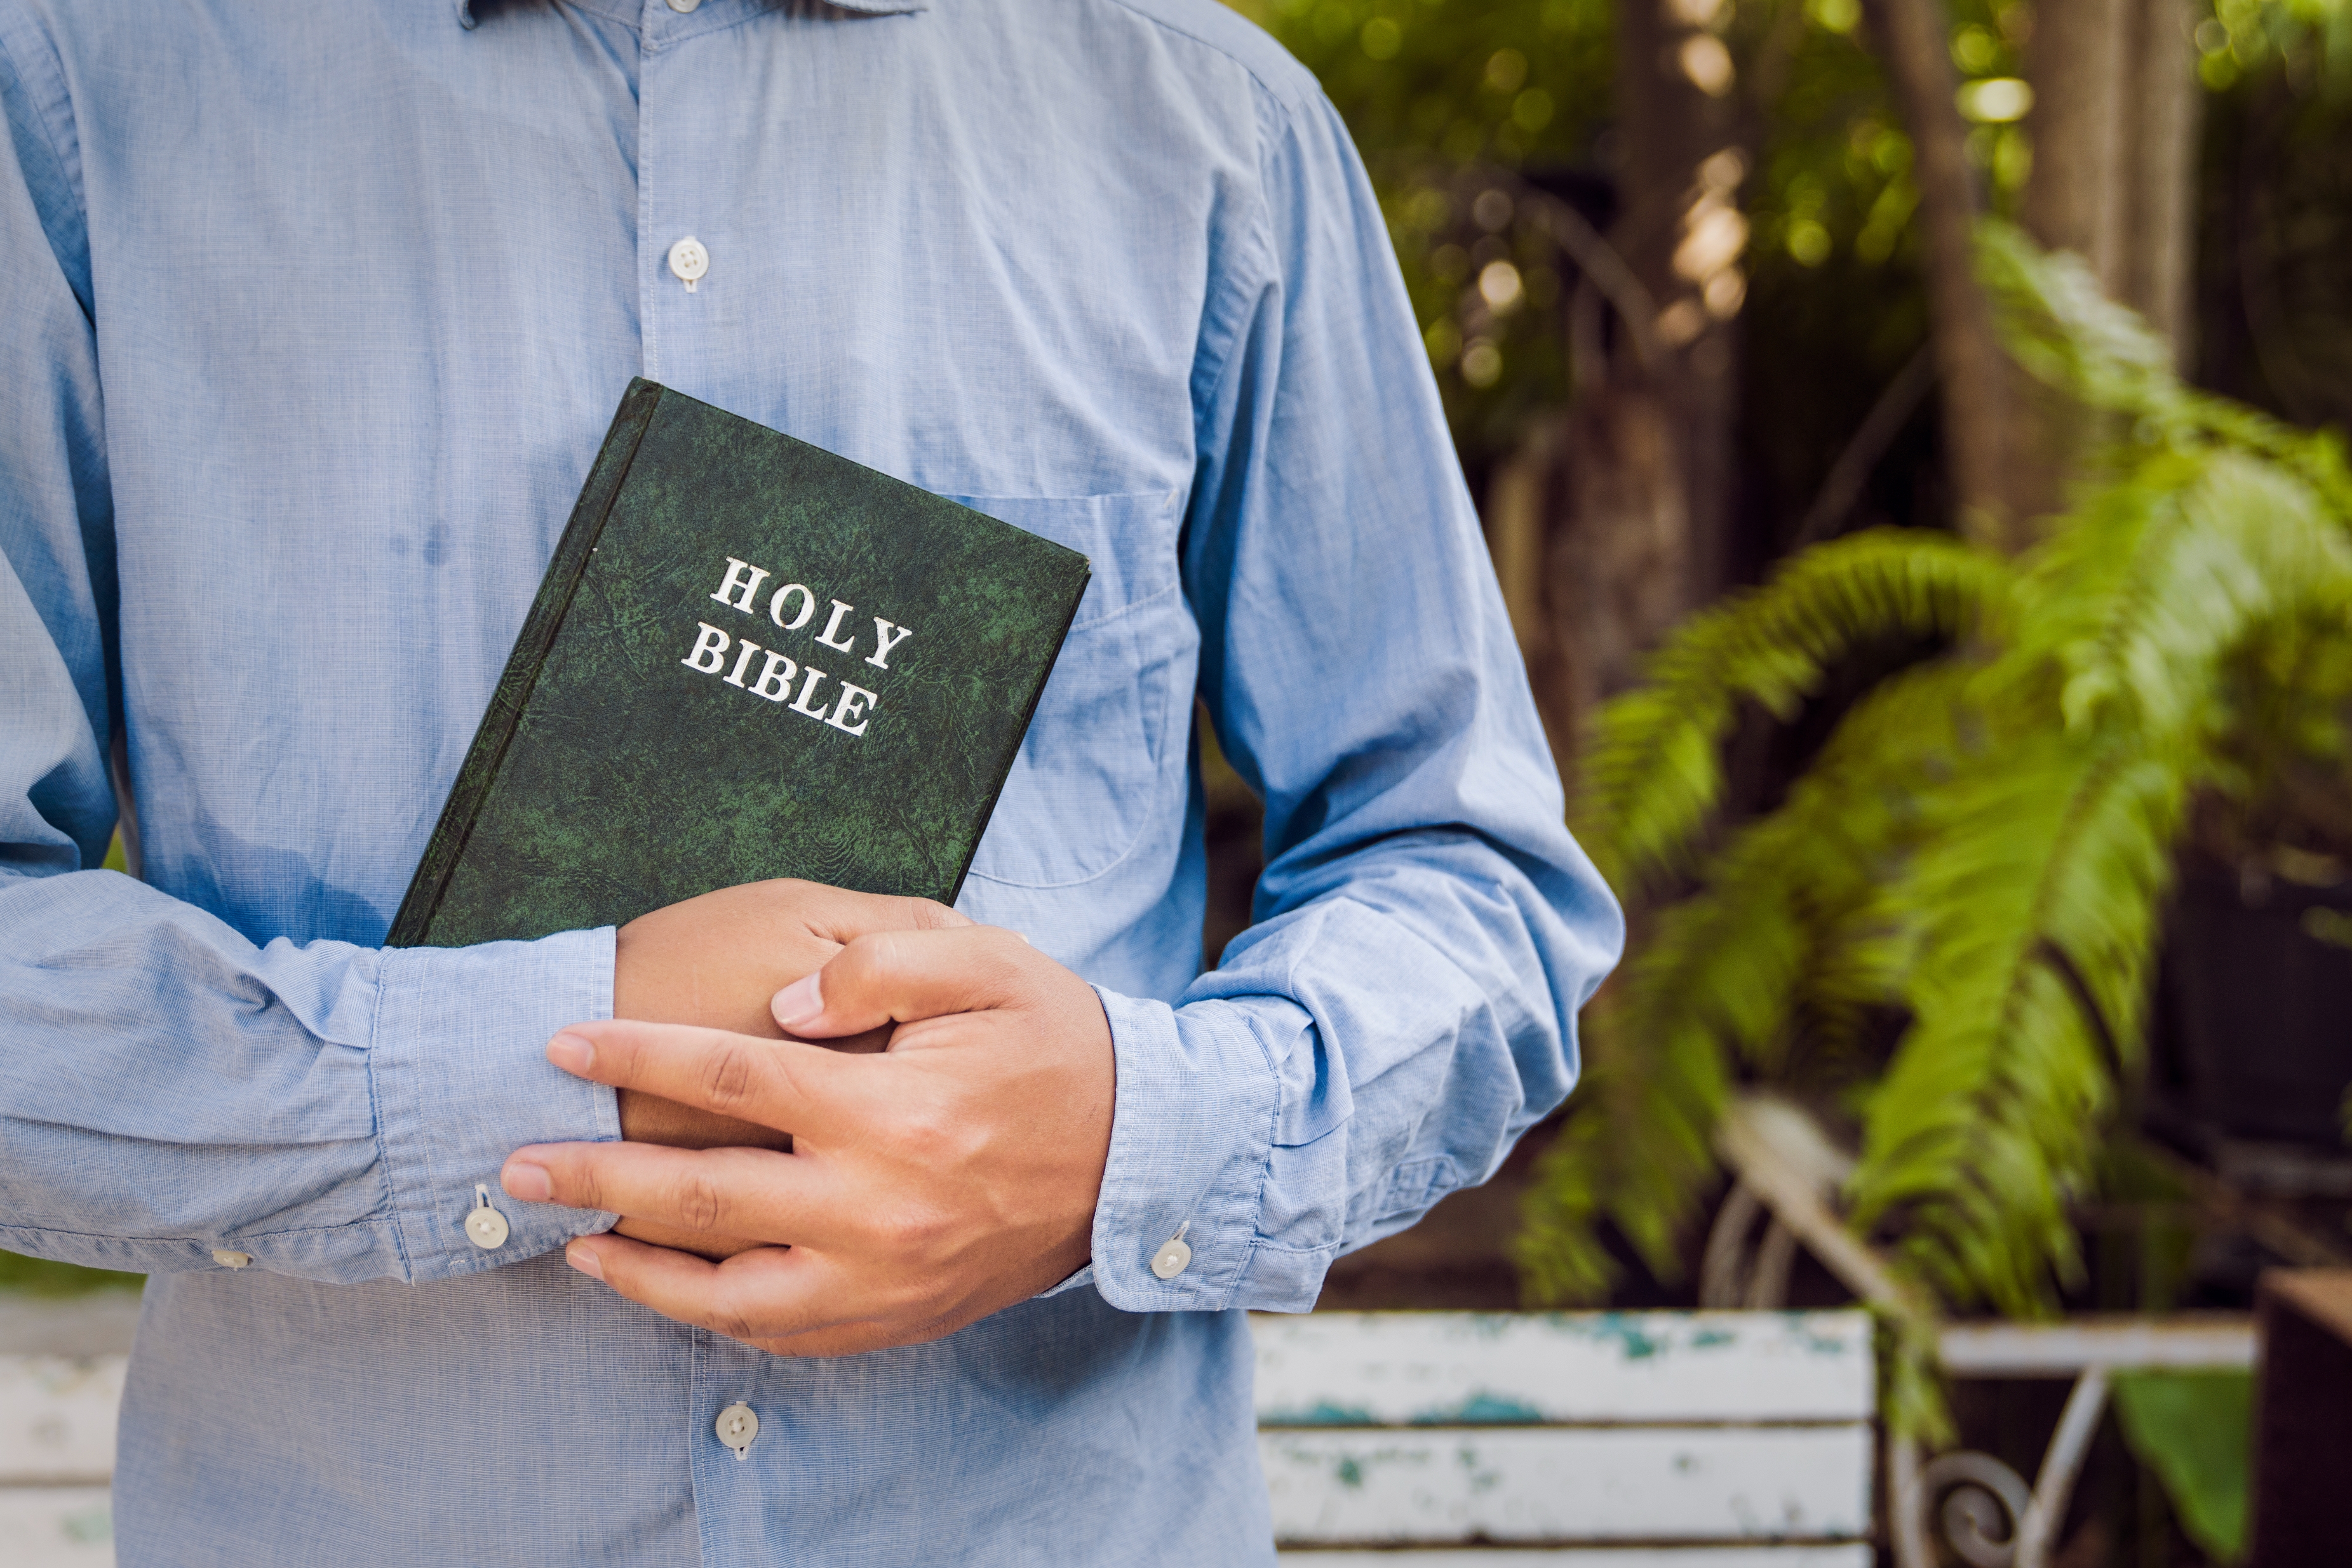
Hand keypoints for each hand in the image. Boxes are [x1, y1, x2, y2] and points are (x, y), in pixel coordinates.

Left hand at [502, 924, 1115, 1355]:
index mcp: (894, 1110)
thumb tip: (784, 1005)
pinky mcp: (898, 1319)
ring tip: (570, 1239)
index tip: (563, 1041)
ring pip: (725, 1294)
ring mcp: (885, 1278)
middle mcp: (879, 1207)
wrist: (1139, 1154)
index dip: (636, 1056)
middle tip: (514, 1162)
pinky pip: (780, 1336)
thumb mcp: (988, 963)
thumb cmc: (1057, 1044)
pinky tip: (665, 1286)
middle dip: (593, 1174)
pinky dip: (707, 1317)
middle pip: (700, 1195)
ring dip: (634, 1268)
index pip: (730, 1077)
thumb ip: (881, 963)